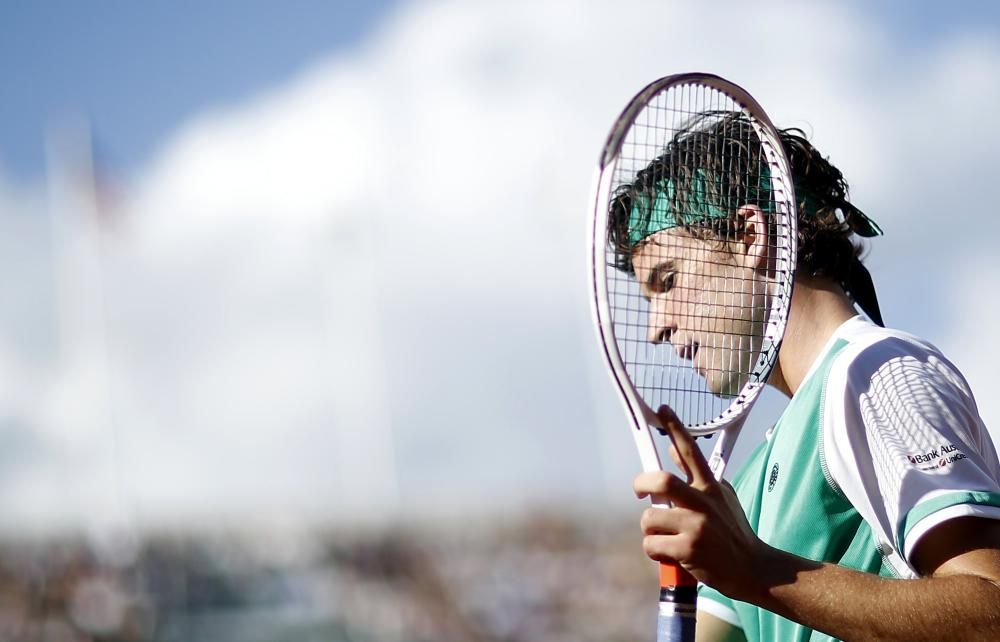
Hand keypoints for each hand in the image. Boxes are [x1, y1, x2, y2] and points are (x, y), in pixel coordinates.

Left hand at [633, 405, 765, 597]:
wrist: (753, 568)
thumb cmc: (733, 532)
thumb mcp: (722, 497)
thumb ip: (697, 475)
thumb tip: (672, 448)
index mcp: (711, 488)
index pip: (692, 451)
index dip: (676, 428)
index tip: (663, 409)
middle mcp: (703, 503)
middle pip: (663, 481)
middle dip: (642, 483)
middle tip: (640, 491)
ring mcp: (696, 527)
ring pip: (649, 518)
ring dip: (650, 530)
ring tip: (665, 537)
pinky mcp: (689, 551)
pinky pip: (652, 545)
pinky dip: (654, 551)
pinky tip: (670, 555)